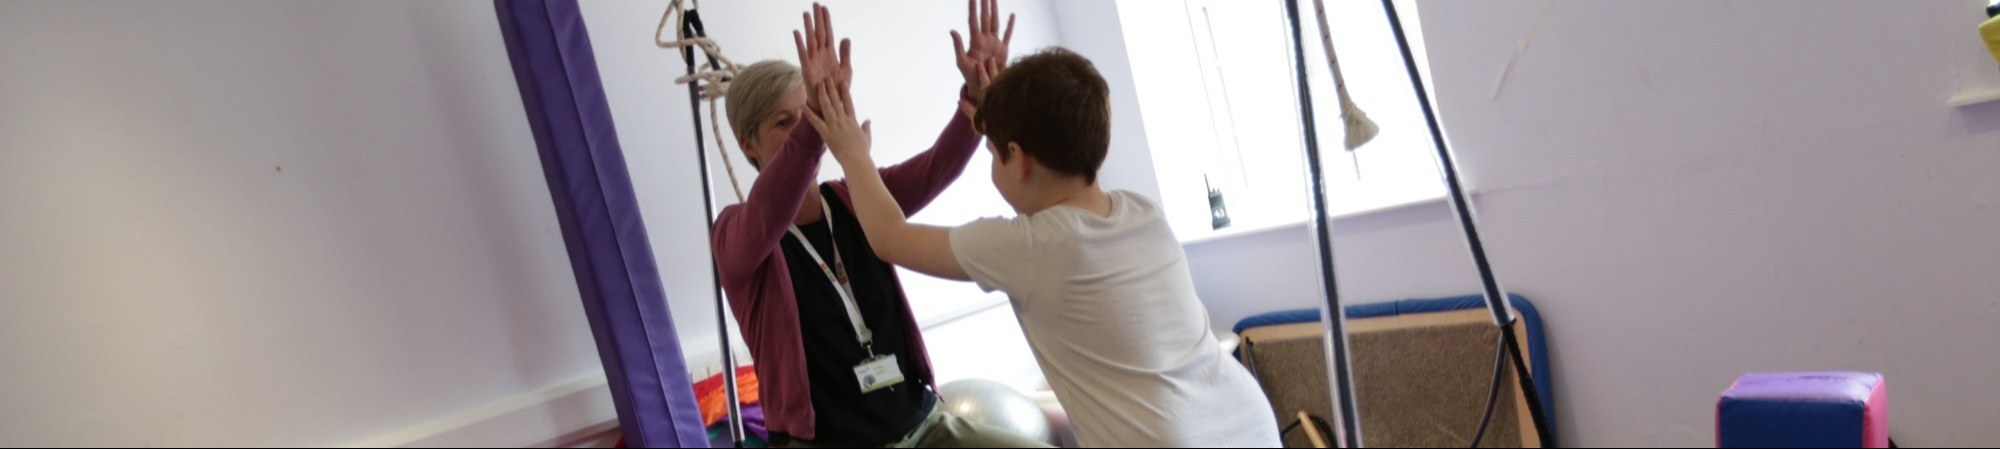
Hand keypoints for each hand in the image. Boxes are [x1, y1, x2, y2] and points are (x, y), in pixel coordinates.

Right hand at [794, 3, 851, 110]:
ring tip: (806, 14)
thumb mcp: (846, 70)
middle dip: (817, 19)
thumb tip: (846, 37)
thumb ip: (845, 54)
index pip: (829, 33)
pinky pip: (803, 54)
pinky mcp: (807, 70)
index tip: (824, 7)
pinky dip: (800, 43)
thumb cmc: (838, 89)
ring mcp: (813, 61)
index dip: (827, 21)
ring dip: (808, 27)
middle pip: (819, 33)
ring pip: (811, 40)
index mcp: (831, 54)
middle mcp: (821, 55)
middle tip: (814, 4)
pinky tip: (797, 32)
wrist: (831, 105)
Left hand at [805, 81, 871, 165]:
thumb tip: (868, 120)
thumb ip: (866, 127)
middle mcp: (843, 121)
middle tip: (827, 78)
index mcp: (852, 121)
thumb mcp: (866, 137)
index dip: (845, 91)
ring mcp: (834, 126)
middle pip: (836, 101)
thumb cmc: (862, 151)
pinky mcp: (827, 134)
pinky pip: (816, 122)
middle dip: (831, 89)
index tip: (842, 82)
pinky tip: (803, 106)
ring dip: (822, 95)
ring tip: (818, 85)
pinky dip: (809, 114)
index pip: (848, 103)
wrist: (856, 160)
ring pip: (827, 107)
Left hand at [950, 0, 1012, 114]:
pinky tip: (1011, 15)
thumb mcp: (961, 61)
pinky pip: (1007, 35)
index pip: (973, 21)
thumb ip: (958, 45)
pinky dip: (1010, 25)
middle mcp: (985, 39)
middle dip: (984, 5)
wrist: (982, 86)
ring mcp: (994, 43)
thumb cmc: (970, 76)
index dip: (973, 9)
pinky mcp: (1003, 50)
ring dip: (995, 10)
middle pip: (985, 18)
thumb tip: (952, 30)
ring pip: (995, 22)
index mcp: (975, 41)